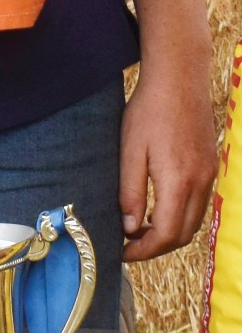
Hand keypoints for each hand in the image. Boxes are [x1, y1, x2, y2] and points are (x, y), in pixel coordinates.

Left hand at [118, 59, 217, 261]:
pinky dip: (180, 216)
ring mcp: (210, 175)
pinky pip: (199, 204)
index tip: (122, 252)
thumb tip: (130, 229)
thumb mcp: (130, 151)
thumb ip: (131, 192)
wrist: (179, 80)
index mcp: (179, 182)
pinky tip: (158, 208)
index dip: (144, 251)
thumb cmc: (148, 111)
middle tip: (128, 245)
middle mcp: (201, 183)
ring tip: (139, 229)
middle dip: (156, 247)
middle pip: (184, 234)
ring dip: (170, 233)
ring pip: (194, 221)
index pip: (167, 235)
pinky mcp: (211, 166)